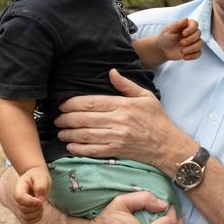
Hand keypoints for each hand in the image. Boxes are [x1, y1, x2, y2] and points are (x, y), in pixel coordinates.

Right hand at [14, 166, 50, 223]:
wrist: (36, 178)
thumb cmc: (39, 176)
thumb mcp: (41, 177)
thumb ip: (41, 186)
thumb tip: (41, 199)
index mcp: (19, 188)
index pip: (19, 198)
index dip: (30, 202)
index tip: (41, 201)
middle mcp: (17, 199)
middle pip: (23, 209)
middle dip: (35, 207)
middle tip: (42, 200)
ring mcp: (20, 206)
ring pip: (25, 217)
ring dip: (36, 213)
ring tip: (42, 205)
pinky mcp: (25, 212)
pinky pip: (29, 221)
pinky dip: (36, 218)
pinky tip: (41, 210)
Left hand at [56, 69, 194, 173]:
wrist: (166, 144)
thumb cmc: (156, 119)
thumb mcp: (145, 96)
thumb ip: (126, 85)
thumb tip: (111, 72)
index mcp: (124, 105)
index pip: (92, 103)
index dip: (73, 104)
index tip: (63, 104)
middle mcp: (119, 121)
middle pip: (85, 119)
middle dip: (67, 119)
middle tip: (57, 119)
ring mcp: (116, 138)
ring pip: (85, 135)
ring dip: (69, 134)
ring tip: (60, 132)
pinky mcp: (116, 151)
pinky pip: (92, 151)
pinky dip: (78, 149)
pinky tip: (70, 146)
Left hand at [158, 18, 201, 60]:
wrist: (163, 49)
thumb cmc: (165, 37)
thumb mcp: (168, 30)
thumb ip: (177, 24)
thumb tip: (186, 19)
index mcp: (186, 25)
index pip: (195, 24)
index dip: (191, 29)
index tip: (183, 34)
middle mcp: (192, 33)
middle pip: (198, 33)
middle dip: (190, 39)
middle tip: (181, 43)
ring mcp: (194, 42)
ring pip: (200, 43)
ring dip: (192, 48)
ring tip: (183, 51)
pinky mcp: (193, 51)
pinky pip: (199, 53)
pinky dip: (193, 56)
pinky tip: (184, 56)